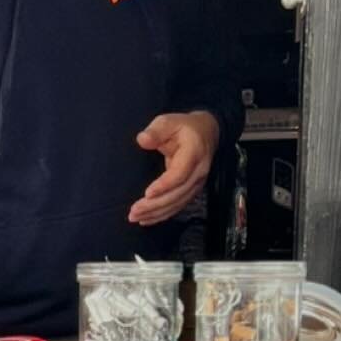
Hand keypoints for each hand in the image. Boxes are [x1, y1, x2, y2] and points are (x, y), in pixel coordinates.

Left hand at [130, 111, 219, 225]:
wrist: (207, 132)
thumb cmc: (184, 127)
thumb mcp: (169, 121)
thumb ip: (156, 130)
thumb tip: (142, 139)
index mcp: (194, 154)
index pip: (180, 174)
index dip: (164, 186)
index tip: (148, 193)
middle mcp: (198, 172)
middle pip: (178, 193)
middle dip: (155, 205)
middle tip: (134, 211)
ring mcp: (197, 183)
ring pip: (177, 203)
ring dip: (156, 213)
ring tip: (135, 217)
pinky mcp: (191, 190)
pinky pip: (178, 205)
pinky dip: (162, 214)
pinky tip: (147, 219)